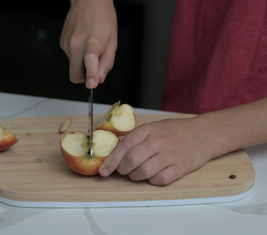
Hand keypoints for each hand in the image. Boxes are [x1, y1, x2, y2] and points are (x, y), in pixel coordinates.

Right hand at [60, 0, 116, 88]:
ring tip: (90, 46)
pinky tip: (83, 42)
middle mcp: (76, 43)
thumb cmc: (103, 18)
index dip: (90, 76)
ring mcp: (67, 44)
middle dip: (84, 77)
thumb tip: (100, 79)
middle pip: (75, 75)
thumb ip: (107, 62)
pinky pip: (70, 57)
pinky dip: (77, 55)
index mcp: (92, 42)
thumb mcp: (113, 41)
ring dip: (81, 62)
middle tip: (94, 67)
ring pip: (73, 66)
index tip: (91, 85)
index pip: (90, 62)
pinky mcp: (62, 42)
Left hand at [99, 117, 217, 184]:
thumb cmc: (175, 131)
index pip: (124, 146)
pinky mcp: (180, 168)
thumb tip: (113, 148)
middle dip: (122, 169)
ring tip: (137, 173)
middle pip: (131, 160)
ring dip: (135, 176)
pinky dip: (151, 180)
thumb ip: (133, 137)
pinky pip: (159, 180)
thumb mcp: (153, 127)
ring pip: (143, 172)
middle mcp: (159, 141)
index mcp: (149, 129)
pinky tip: (152, 174)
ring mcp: (170, 155)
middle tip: (123, 170)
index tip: (104, 171)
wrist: (204, 134)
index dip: (111, 160)